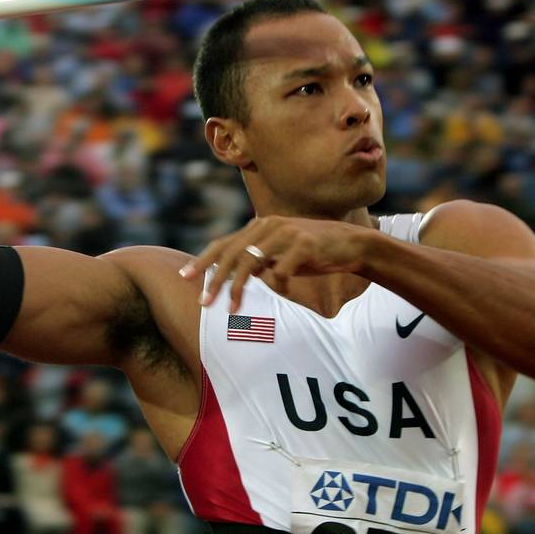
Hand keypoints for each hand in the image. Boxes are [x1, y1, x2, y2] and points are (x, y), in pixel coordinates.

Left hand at [179, 216, 371, 312]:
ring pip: (251, 261)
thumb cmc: (310, 252)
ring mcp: (287, 232)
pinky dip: (279, 284)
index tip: (185, 278)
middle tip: (204, 303)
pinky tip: (285, 291)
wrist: (349, 244)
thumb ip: (257, 258)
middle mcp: (269, 225)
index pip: (223, 243)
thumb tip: (231, 275)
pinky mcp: (305, 244)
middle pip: (232, 254)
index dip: (203, 261)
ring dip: (238, 288)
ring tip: (232, 308)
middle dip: (214, 280)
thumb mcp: (279, 252)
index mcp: (260, 226)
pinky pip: (282, 270)